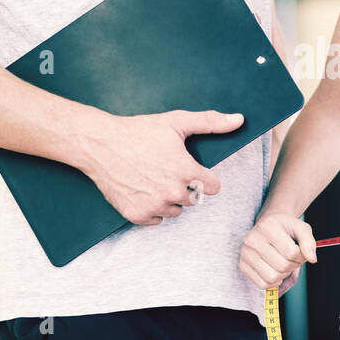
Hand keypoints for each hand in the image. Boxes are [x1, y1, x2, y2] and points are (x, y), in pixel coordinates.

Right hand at [77, 108, 243, 225]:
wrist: (100, 145)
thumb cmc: (138, 131)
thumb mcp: (176, 122)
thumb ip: (210, 122)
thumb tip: (239, 120)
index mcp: (187, 172)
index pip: (213, 187)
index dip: (203, 177)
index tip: (190, 168)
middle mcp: (173, 192)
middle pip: (194, 200)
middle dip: (185, 187)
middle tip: (166, 170)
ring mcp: (154, 205)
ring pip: (175, 210)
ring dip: (169, 199)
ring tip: (153, 178)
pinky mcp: (137, 215)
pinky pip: (156, 219)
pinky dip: (151, 208)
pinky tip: (142, 189)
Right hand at [240, 212, 317, 289]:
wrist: (268, 228)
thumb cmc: (286, 229)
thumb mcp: (301, 228)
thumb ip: (309, 242)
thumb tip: (311, 259)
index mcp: (268, 226)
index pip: (290, 252)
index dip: (301, 256)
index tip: (300, 252)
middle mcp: (252, 238)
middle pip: (282, 266)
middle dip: (293, 266)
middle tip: (293, 259)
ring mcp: (245, 253)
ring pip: (272, 278)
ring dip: (284, 275)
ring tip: (284, 265)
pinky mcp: (243, 265)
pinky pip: (262, 284)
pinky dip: (274, 282)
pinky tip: (275, 271)